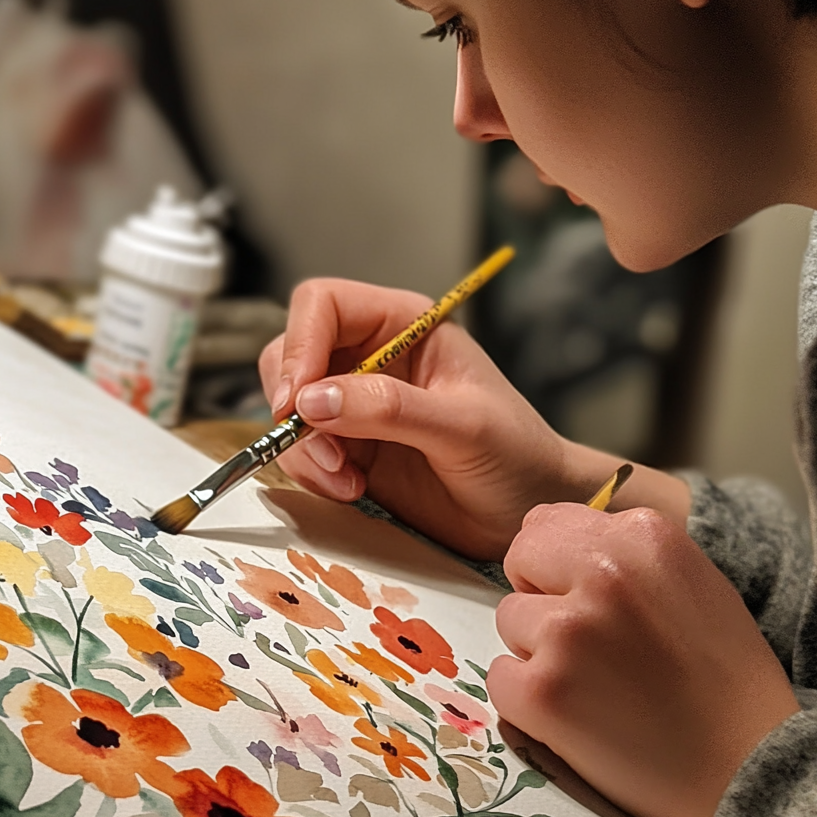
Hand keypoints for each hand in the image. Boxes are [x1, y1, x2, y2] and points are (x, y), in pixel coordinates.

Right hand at [260, 278, 690, 559]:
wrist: (528, 511)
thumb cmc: (516, 455)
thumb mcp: (463, 427)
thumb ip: (390, 408)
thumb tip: (313, 401)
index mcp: (403, 326)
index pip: (322, 305)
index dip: (299, 346)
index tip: (297, 401)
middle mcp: (370, 359)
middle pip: (290, 355)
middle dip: (293, 406)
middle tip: (323, 451)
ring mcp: (354, 406)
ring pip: (288, 410)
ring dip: (303, 449)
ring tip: (347, 481)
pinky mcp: (349, 450)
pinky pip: (302, 452)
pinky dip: (313, 474)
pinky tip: (352, 490)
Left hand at [488, 503, 799, 816]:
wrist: (748, 772)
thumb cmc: (723, 681)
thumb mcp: (689, 583)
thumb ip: (621, 552)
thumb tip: (547, 535)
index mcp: (644, 537)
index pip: (547, 521)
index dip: (557, 562)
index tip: (586, 596)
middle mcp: (603, 573)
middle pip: (518, 557)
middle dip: (538, 593)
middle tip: (579, 639)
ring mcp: (568, 633)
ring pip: (508, 619)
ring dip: (537, 649)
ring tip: (592, 682)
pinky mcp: (542, 691)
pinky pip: (498, 676)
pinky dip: (526, 699)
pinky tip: (575, 714)